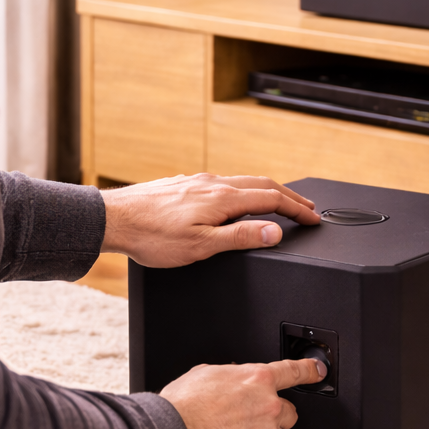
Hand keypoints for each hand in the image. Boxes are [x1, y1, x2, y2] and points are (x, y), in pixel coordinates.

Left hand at [99, 173, 319, 268]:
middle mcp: (213, 183)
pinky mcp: (184, 184)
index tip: (314, 218)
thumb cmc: (152, 237)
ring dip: (267, 192)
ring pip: (243, 182)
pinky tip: (237, 201)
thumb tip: (274, 232)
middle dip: (289, 196)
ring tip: (279, 204)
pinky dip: (244, 191)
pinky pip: (224, 183)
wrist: (114, 220)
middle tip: (307, 208)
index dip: (298, 209)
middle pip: (262, 184)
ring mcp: (198, 181)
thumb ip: (240, 238)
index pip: (272, 199)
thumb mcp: (202, 246)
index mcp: (222, 198)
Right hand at [161, 357, 326, 428]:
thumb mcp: (206, 374)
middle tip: (249, 423)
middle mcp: (269, 407)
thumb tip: (233, 382)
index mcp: (257, 380)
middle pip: (290, 414)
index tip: (318, 371)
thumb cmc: (183, 406)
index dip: (309, 371)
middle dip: (274, 418)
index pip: (294, 372)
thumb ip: (231, 377)